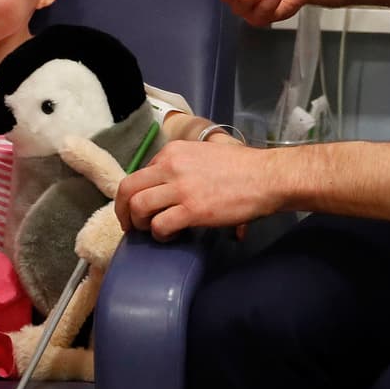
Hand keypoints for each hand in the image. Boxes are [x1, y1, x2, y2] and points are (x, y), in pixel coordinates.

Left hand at [115, 139, 273, 240]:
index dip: (136, 194)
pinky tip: (171, 237)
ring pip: (138, 207)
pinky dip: (160, 235)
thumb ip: (185, 166)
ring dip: (140, 224)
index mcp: (173, 151)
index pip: (139, 173)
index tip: (142, 208)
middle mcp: (171, 166)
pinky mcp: (192, 210)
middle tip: (131, 226)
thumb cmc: (242, 167)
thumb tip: (175, 188)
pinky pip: (160, 226)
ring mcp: (180, 188)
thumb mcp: (205, 154)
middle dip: (122, 210)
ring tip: (152, 232)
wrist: (267, 177)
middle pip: (127, 188)